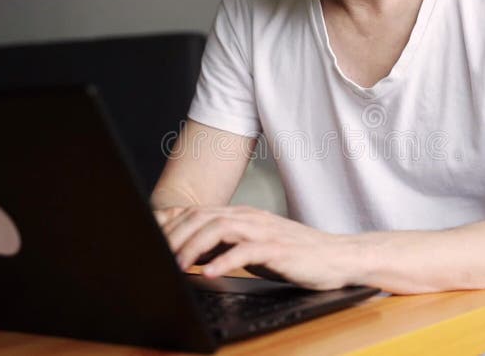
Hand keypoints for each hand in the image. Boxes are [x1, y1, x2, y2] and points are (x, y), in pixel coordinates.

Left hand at [153, 205, 355, 289]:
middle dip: (176, 235)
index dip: (171, 223)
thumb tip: (190, 250)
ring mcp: (264, 231)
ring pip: (221, 228)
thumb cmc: (293, 254)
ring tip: (178, 264)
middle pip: (204, 217)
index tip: (149, 237)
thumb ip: (224, 244)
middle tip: (157, 255)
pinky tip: (211, 272)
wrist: (335, 257)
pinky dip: (226, 260)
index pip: (198, 212)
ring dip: (195, 245)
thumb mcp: (252, 246)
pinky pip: (247, 250)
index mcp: (241, 216)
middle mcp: (250, 217)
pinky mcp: (278, 249)